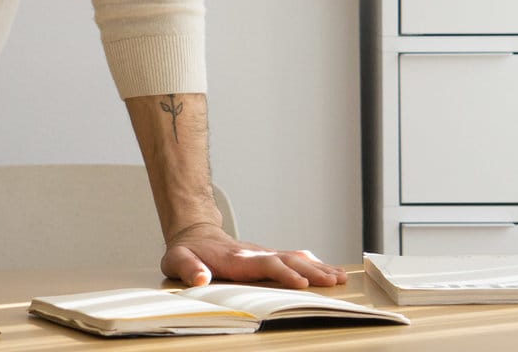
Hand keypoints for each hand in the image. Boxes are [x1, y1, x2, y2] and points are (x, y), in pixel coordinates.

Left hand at [161, 223, 347, 289]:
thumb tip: (200, 278)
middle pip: (287, 261)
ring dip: (317, 269)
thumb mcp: (177, 260)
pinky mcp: (268, 257)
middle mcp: (255, 254)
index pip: (265, 265)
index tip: (301, 283)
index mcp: (237, 258)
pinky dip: (313, 265)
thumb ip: (188, 269)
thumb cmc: (187, 251)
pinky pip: (294, 259)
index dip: (283, 273)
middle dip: (311, 272)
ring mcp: (263, 254)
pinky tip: (330, 271)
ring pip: (295, 259)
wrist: (194, 234)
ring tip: (340, 278)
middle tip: (333, 281)